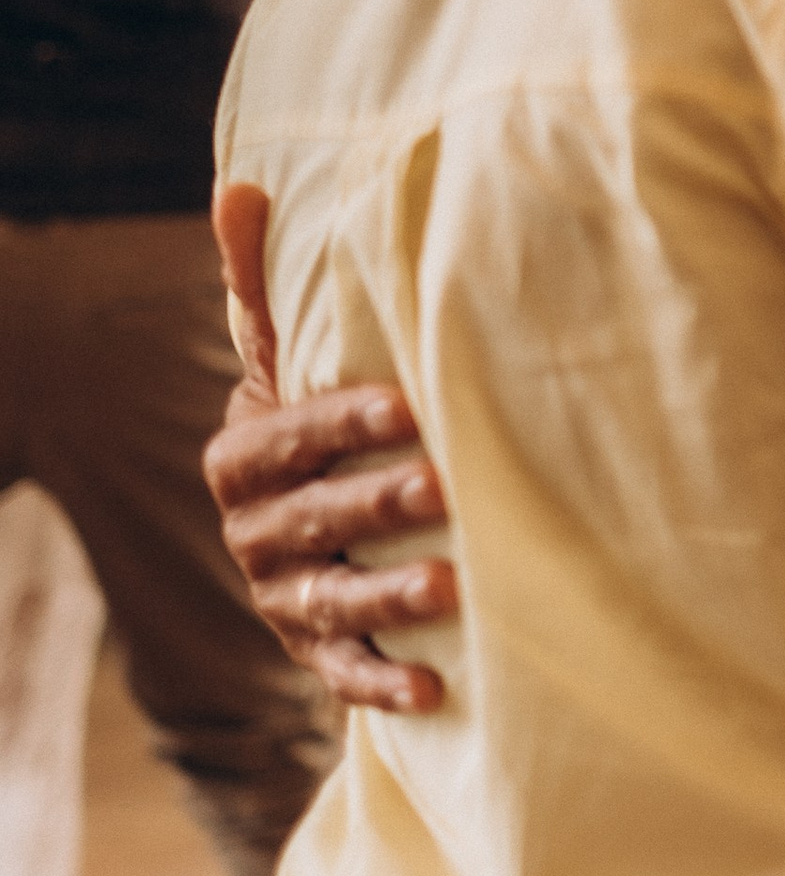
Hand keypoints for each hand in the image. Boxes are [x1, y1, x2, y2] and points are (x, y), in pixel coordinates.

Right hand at [205, 185, 454, 714]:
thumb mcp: (285, 355)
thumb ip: (264, 284)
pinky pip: (342, 676)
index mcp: (242, 457)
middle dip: (378, 503)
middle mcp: (253, 533)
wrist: (310, 521)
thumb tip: (241, 186)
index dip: (342, 421)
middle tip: (447, 488)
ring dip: (387, 598)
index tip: (407, 405)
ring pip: (330, 601)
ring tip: (451, 586)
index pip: (289, 437)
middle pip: (315, 518)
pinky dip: (382, 686)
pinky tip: (434, 689)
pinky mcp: (314, 656)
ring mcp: (282, 598)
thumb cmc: (315, 417)